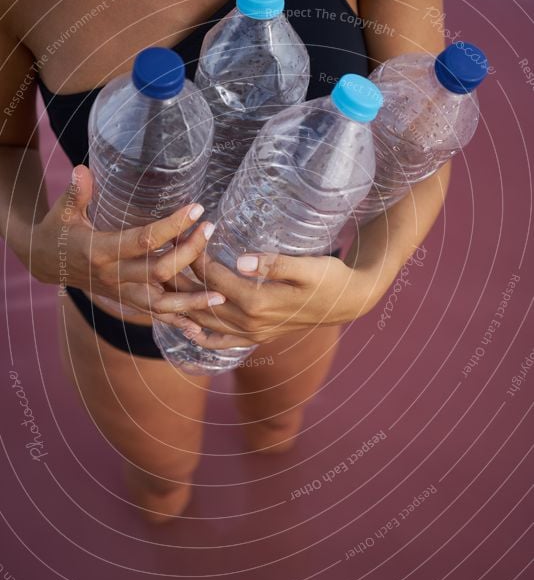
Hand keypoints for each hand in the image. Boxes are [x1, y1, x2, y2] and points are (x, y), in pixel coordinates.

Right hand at [31, 165, 225, 324]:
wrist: (45, 263)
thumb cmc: (57, 230)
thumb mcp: (63, 211)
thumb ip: (75, 192)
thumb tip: (82, 169)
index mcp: (100, 251)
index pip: (143, 241)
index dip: (172, 226)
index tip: (197, 209)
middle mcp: (113, 276)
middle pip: (159, 272)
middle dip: (190, 254)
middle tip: (211, 231)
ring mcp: (121, 293)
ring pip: (161, 304)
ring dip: (191, 301)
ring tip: (221, 297)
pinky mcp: (126, 302)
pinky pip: (154, 316)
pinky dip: (178, 322)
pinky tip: (200, 328)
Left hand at [175, 250, 380, 348]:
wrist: (347, 303)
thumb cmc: (329, 278)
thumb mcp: (308, 267)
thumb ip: (274, 264)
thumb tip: (241, 261)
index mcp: (258, 304)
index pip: (214, 279)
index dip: (196, 257)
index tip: (182, 238)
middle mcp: (250, 323)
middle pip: (203, 302)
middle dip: (180, 282)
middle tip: (161, 261)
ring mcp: (253, 334)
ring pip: (206, 322)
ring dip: (183, 305)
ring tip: (163, 287)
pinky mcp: (257, 336)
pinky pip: (223, 342)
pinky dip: (202, 336)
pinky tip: (189, 326)